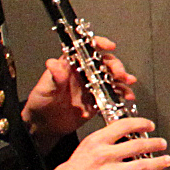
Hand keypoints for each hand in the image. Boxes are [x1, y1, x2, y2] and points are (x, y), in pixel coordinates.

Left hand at [21, 36, 136, 140]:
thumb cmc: (41, 102)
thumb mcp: (45, 88)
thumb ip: (53, 77)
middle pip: (104, 62)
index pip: (87, 49)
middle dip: (115, 65)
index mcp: (71, 65)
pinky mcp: (98, 100)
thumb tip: (54, 64)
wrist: (45, 124)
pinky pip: (113, 94)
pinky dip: (122, 94)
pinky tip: (126, 96)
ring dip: (123, 78)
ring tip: (128, 83)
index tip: (109, 46)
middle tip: (119, 73)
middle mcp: (84, 73)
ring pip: (112, 77)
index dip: (99, 44)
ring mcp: (93, 86)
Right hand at [40, 116, 169, 169]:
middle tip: (162, 143)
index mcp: (95, 142)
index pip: (123, 125)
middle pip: (138, 144)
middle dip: (154, 143)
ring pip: (144, 164)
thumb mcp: (81, 152)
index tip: (149, 125)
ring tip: (167, 160)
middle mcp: (105, 154)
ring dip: (159, 162)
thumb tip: (119, 146)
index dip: (141, 123)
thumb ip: (100, 147)